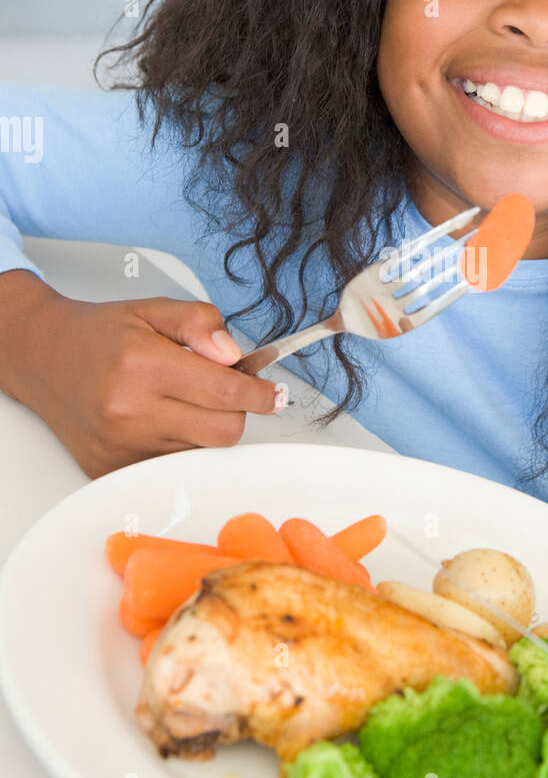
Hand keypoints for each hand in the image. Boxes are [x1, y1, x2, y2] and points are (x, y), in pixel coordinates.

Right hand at [8, 288, 279, 477]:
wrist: (43, 358)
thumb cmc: (101, 334)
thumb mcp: (153, 309)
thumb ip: (200, 323)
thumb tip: (235, 354)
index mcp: (144, 366)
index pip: (227, 392)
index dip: (261, 393)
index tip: (273, 393)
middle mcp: (131, 412)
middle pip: (224, 431)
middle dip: (237, 410)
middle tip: (225, 389)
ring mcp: (121, 446)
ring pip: (201, 450)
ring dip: (205, 426)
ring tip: (182, 398)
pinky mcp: (113, 468)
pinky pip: (172, 464)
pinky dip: (179, 443)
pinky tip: (162, 419)